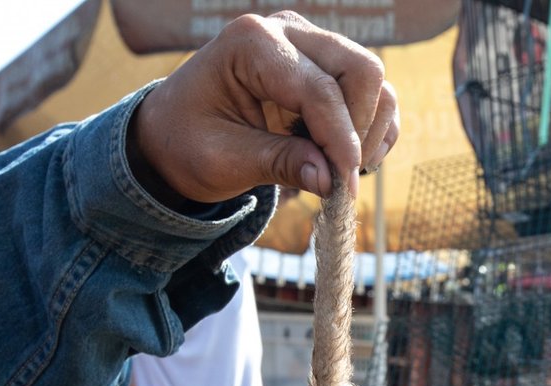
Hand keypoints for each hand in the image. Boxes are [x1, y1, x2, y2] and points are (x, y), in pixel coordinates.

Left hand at [129, 11, 398, 202]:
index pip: (320, 90)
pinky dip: (373, 131)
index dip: (340, 142)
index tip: (344, 189)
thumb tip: (331, 181)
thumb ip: (279, 164)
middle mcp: (288, 31)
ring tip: (337, 167)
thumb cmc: (189, 141)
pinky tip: (343, 157)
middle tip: (339, 175)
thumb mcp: (224, 159)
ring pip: (375, 83)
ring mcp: (313, 46)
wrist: (175, 133)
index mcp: (252, 42)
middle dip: (359, 130)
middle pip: (362, 71)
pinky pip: (376, 97)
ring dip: (369, 132)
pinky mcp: (329, 69)